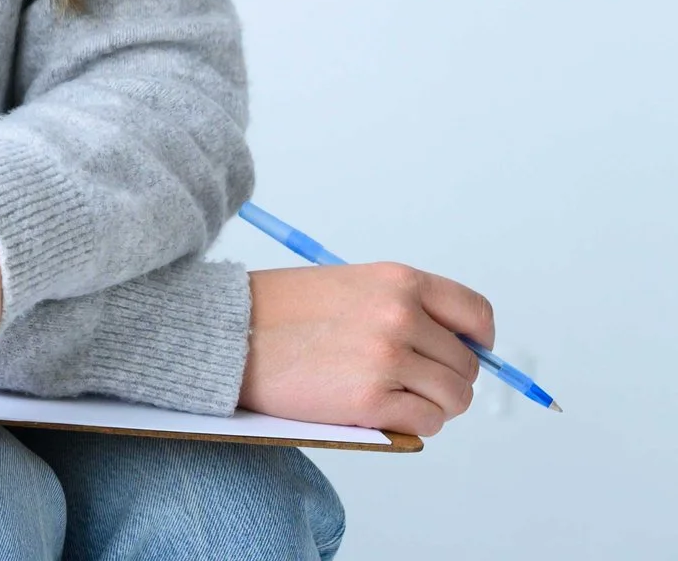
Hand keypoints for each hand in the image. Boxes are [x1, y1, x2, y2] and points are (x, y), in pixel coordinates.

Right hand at [241, 263, 493, 436]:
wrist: (226, 332)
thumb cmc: (277, 310)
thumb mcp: (348, 285)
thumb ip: (399, 307)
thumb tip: (449, 347)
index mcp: (397, 281)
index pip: (475, 314)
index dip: (479, 340)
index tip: (469, 352)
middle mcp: (400, 315)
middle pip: (466, 365)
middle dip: (446, 379)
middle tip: (411, 383)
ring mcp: (387, 359)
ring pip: (453, 398)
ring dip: (432, 405)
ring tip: (394, 398)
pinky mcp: (370, 401)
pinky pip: (426, 423)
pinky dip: (413, 424)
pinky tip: (381, 411)